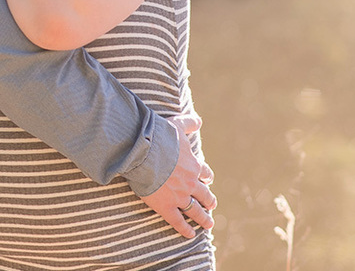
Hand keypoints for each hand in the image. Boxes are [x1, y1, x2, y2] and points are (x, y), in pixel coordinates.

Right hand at [140, 114, 215, 237]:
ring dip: (203, 218)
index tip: (207, 181)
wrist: (143, 151)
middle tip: (211, 205)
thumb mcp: (177, 125)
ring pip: (195, 210)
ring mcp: (178, 196)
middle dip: (209, 200)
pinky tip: (190, 235)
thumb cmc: (159, 137)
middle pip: (204, 194)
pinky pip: (177, 221)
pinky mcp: (165, 206)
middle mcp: (190, 183)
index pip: (205, 174)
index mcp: (193, 165)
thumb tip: (199, 120)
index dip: (206, 178)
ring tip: (208, 224)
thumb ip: (189, 122)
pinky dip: (184, 229)